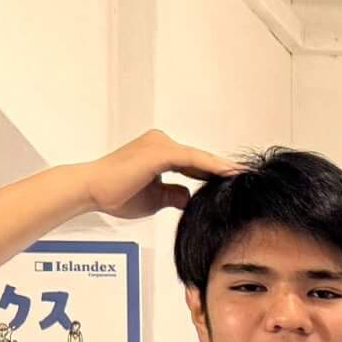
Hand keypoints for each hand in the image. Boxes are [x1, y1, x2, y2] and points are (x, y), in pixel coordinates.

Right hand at [78, 130, 238, 219]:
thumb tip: (189, 197)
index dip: (216, 175)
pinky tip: (230, 175)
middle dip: (224, 171)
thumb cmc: (117, 194)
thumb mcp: (155, 197)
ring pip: (199, 158)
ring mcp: (159, 145)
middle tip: (250, 179)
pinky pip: (192, 159)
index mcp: (159, 153)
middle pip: (200, 159)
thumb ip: (174, 194)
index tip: (236, 185)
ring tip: (246, 178)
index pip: (195, 164)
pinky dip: (212, 167)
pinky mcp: (159, 152)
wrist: (91, 191)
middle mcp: (160, 143)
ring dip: (223, 169)